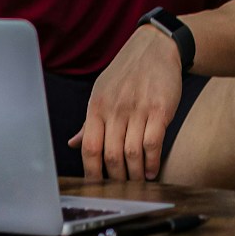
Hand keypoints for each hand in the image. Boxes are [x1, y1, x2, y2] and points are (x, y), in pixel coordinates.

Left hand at [68, 27, 182, 180]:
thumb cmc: (127, 72)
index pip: (90, 147)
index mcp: (97, 106)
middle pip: (111, 155)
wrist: (156, 47)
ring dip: (135, 174)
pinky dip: (152, 162)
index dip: (91, 173)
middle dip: (116, 178)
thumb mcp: (103, 92)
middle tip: (122, 188)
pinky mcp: (160, 109)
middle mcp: (116, 109)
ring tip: (138, 182)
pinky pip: (153, 143)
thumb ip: (90, 122)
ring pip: (132, 153)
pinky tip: (152, 170)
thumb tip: (73, 144)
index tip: (96, 187)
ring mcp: (138, 109)